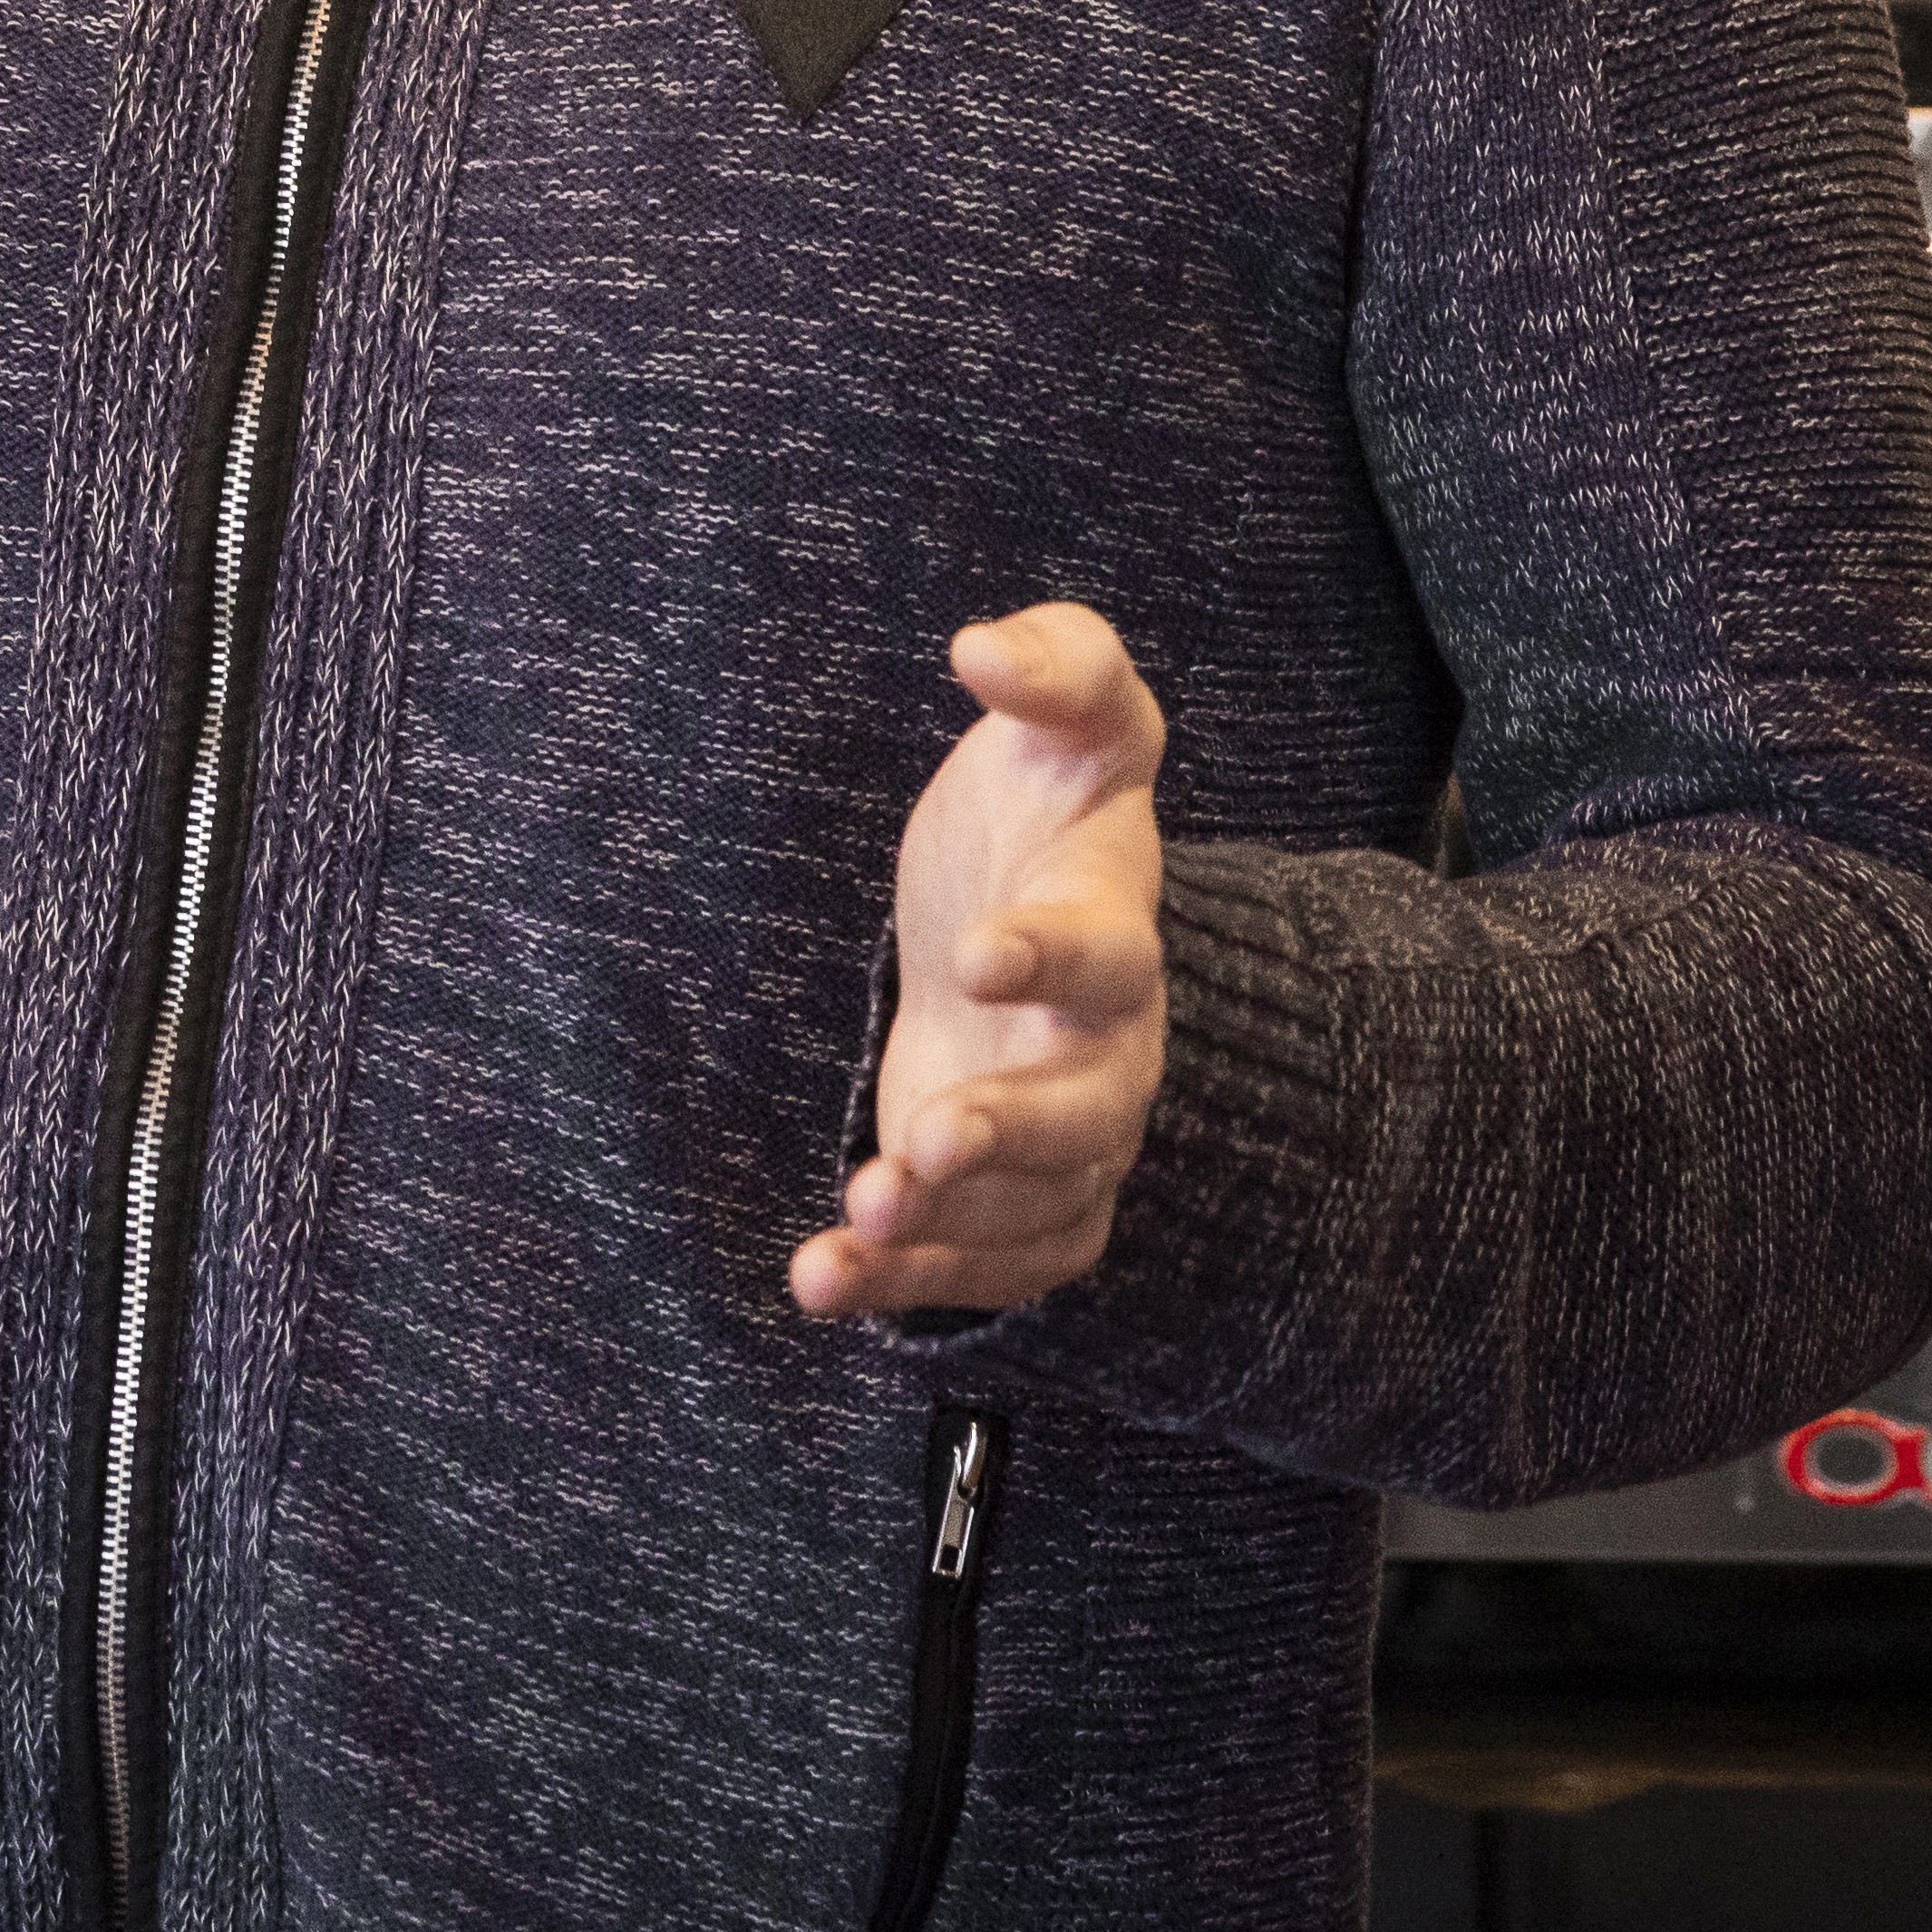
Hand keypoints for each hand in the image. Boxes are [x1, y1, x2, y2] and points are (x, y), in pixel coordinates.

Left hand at [791, 603, 1168, 1322]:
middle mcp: (1107, 1049)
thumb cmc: (1043, 810)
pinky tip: (820, 1282)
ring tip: (860, 1215)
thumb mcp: (1066, 718)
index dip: (1052, 955)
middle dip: (1013, 1130)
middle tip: (927, 1137)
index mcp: (1111, 928)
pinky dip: (908, 1285)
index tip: (979, 953)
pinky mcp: (1019, 1200)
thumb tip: (981, 646)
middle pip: (1090, 1110)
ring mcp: (1071, 1136)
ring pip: (1037, 1205)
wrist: (1032, 916)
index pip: (1105, 949)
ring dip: (951, 1223)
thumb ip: (1059, 665)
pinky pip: (985, 1265)